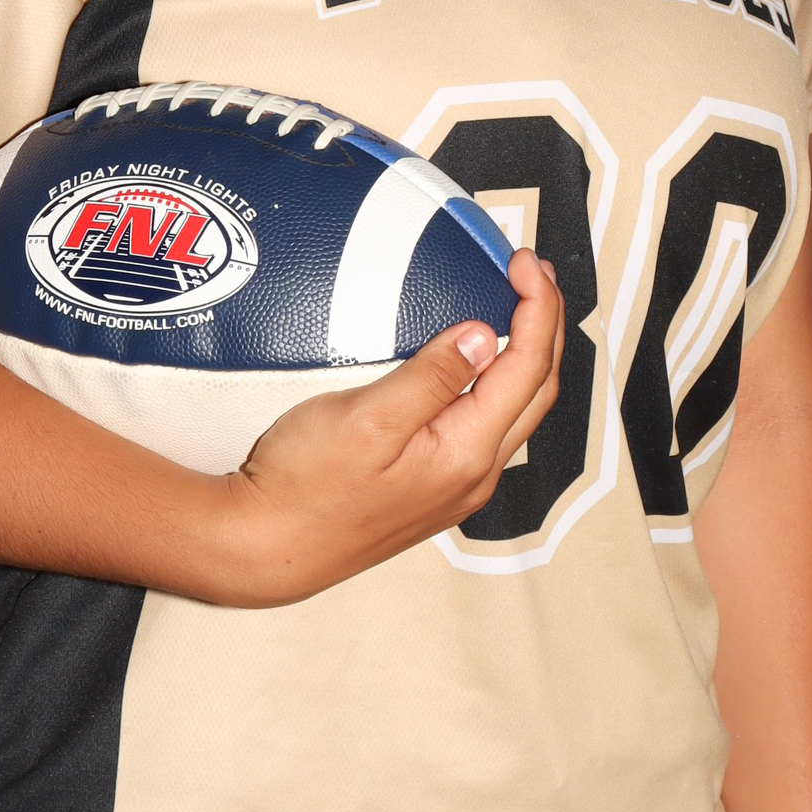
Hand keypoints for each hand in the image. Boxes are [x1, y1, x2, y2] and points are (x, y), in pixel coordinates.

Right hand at [217, 247, 562, 604]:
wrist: (266, 548)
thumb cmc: (305, 487)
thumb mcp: (366, 418)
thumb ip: (432, 376)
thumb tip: (482, 337)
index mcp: (465, 454)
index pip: (528, 368)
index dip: (537, 307)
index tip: (523, 264)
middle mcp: (473, 475)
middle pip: (536, 389)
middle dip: (545, 325)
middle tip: (533, 275)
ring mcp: (456, 485)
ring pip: (517, 409)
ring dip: (528, 354)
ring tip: (518, 308)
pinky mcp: (434, 487)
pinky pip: (489, 426)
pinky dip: (500, 382)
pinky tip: (479, 364)